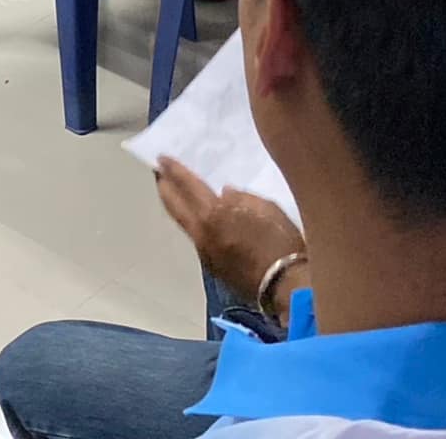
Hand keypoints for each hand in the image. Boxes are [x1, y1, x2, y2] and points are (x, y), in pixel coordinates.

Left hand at [155, 156, 306, 307]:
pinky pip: (197, 238)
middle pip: (174, 206)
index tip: (162, 158)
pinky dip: (194, 223)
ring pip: (184, 223)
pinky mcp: (211, 266)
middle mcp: (202, 232)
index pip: (188, 185)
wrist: (286, 286)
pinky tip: (200, 217)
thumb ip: (242, 198)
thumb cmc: (281, 242)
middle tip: (159, 173)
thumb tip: (225, 193)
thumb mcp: (267, 208)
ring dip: (177, 206)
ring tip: (175, 192)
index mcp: (214, 214)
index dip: (173, 170)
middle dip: (165, 187)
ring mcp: (204, 252)